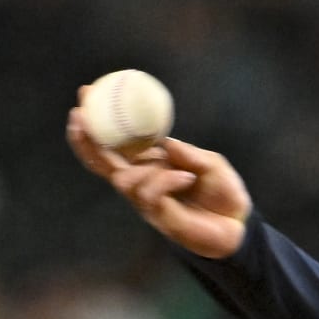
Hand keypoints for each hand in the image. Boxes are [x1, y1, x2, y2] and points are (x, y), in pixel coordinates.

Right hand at [67, 87, 251, 258]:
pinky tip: (187, 178)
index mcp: (150, 164)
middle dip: (85, 138)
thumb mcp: (210, 163)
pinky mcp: (158, 218)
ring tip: (175, 167)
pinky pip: (149, 195)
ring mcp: (147, 202)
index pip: (116, 142)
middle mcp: (142, 182)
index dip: (97, 120)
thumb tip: (165, 142)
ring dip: (145, 168)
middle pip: (102, 163)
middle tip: (79, 114)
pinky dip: (166, 181)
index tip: (86, 91)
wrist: (239, 226)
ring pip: (124, 180)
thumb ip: (188, 153)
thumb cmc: (223, 192)